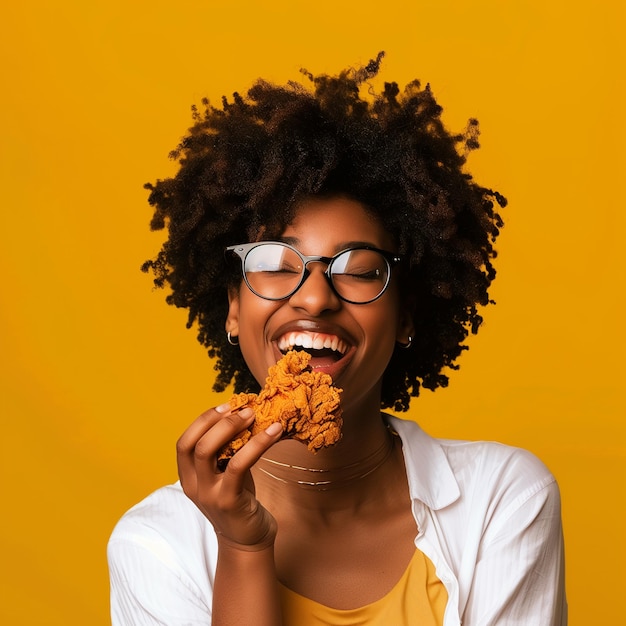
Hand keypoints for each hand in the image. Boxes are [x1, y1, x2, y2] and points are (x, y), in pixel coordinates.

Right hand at [176, 404, 282, 549]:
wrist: (248, 540)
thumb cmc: (239, 500)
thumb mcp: (226, 473)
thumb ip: (226, 450)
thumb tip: (243, 414)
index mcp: (188, 477)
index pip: (183, 443)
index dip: (202, 421)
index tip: (225, 406)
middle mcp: (193, 486)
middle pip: (193, 444)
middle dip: (217, 421)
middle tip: (243, 409)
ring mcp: (208, 494)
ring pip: (208, 452)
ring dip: (231, 427)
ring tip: (253, 415)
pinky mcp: (228, 500)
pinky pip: (238, 465)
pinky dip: (256, 444)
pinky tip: (275, 431)